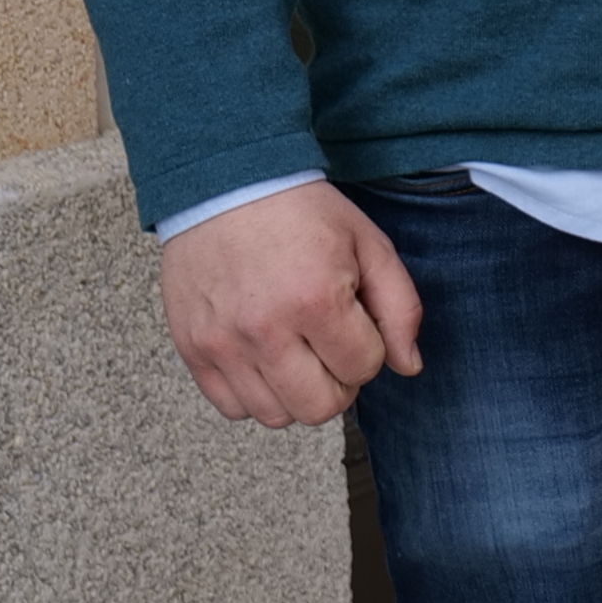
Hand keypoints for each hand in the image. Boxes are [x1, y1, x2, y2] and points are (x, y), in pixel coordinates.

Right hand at [160, 185, 421, 427]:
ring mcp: (222, 343)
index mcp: (315, 300)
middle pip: (320, 407)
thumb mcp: (370, 246)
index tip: (357, 323)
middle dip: (340, 383)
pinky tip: (266, 360)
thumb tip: (409, 366)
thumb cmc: (302, 214)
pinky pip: (230, 407)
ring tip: (298, 352)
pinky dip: (255, 395)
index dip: (371, 350)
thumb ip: (400, 309)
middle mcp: (264, 330)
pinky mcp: (192, 349)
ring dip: (297, 393)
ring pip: (274, 416)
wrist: (225, 186)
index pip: (363, 368)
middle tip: (333, 349)